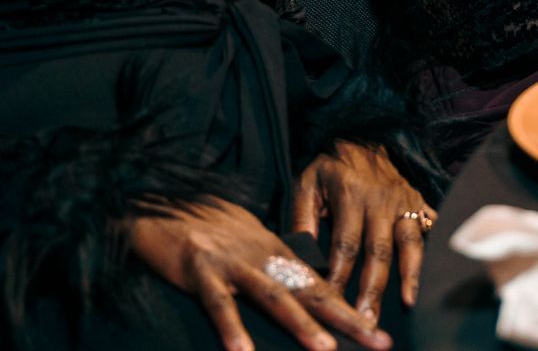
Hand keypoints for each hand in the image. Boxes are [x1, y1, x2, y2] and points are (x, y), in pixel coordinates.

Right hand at [129, 198, 389, 350]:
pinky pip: (219, 303)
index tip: (379, 333)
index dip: (350, 309)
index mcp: (275, 252)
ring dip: (300, 323)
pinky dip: (232, 328)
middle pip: (310, 291)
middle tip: (378, 342)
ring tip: (325, 349)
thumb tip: (304, 284)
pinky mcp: (200, 270)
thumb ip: (274, 262)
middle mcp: (261, 256)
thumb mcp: (247, 241)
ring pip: (273, 295)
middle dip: (345, 318)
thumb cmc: (203, 226)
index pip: (320, 284)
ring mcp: (232, 263)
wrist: (158, 202)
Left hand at [291, 141, 435, 316]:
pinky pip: (428, 231)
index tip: (333, 301)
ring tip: (406, 303)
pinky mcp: (419, 203)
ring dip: (408, 276)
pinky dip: (429, 254)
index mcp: (351, 194)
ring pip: (409, 243)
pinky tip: (429, 276)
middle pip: (378, 251)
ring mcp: (404, 202)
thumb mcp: (307, 182)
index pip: (346, 243)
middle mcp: (381, 200)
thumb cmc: (331, 165)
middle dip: (373, 287)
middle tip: (366, 318)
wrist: (364, 133)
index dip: (340, 275)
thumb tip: (301, 252)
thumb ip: (301, 216)